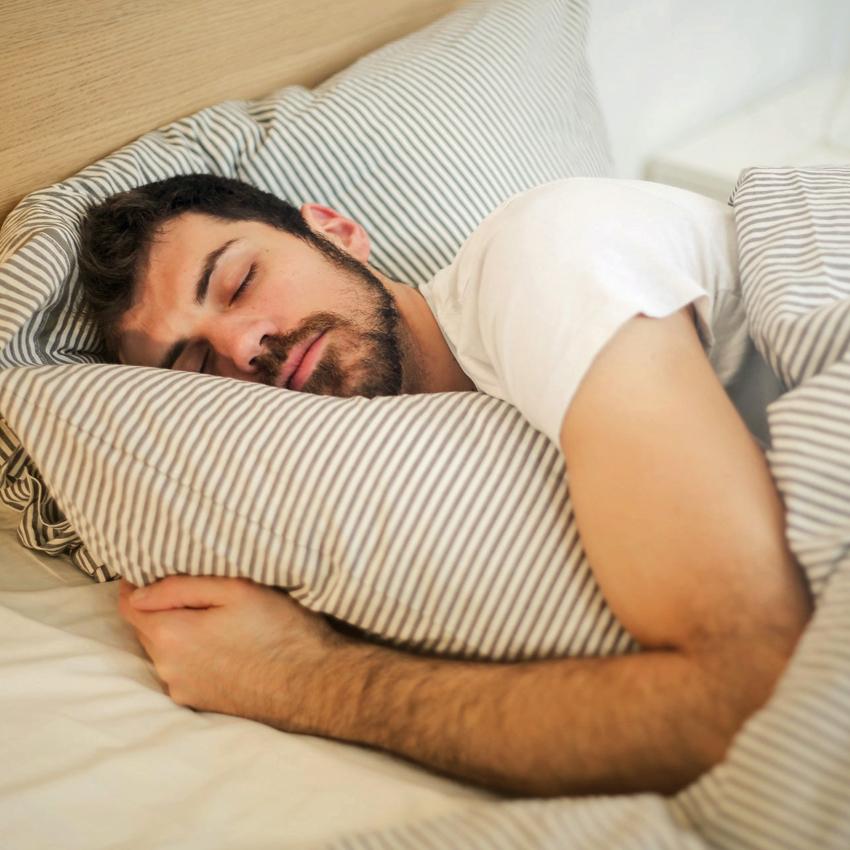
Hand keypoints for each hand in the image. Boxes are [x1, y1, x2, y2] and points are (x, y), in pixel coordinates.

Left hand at [117, 576, 346, 727]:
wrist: (313, 684)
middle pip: (147, 629)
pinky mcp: (201, 704)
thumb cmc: (279, 629)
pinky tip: (224, 645)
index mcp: (170, 635)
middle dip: (161, 607)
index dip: (135, 584)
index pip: (129, 605)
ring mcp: (184, 690)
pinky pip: (184, 670)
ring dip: (179, 632)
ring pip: (166, 651)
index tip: (150, 568)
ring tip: (215, 617)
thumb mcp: (235, 590)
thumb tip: (137, 592)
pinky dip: (193, 654)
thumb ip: (179, 587)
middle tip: (194, 588)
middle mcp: (168, 668)